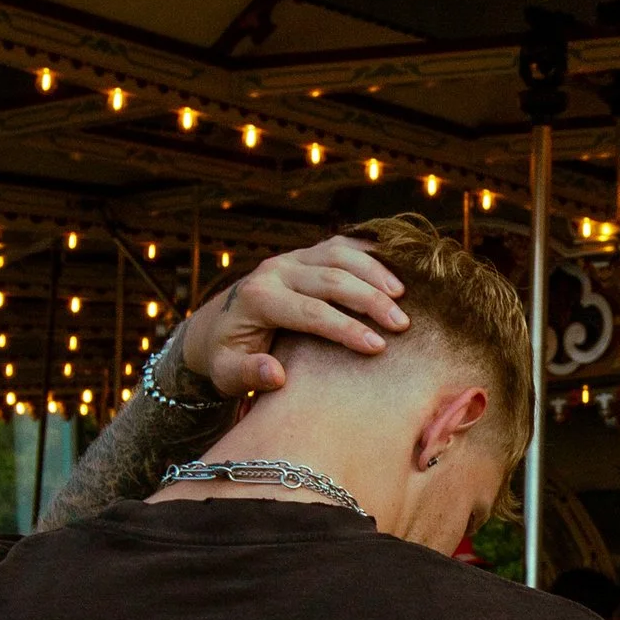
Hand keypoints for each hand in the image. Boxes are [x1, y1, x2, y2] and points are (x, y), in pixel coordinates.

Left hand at [182, 238, 409, 402]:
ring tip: (404, 296)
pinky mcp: (303, 254)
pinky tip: (394, 269)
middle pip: (331, 278)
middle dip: (370, 300)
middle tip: (403, 324)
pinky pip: (340, 245)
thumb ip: (250, 374)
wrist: (215, 327)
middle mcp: (274, 271)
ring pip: (339, 254)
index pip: (311, 312)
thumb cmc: (227, 356)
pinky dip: (369, 253)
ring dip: (375, 272)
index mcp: (258, 299)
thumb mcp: (228, 373)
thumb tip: (277, 374)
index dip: (347, 329)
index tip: (378, 349)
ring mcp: (290, 258)